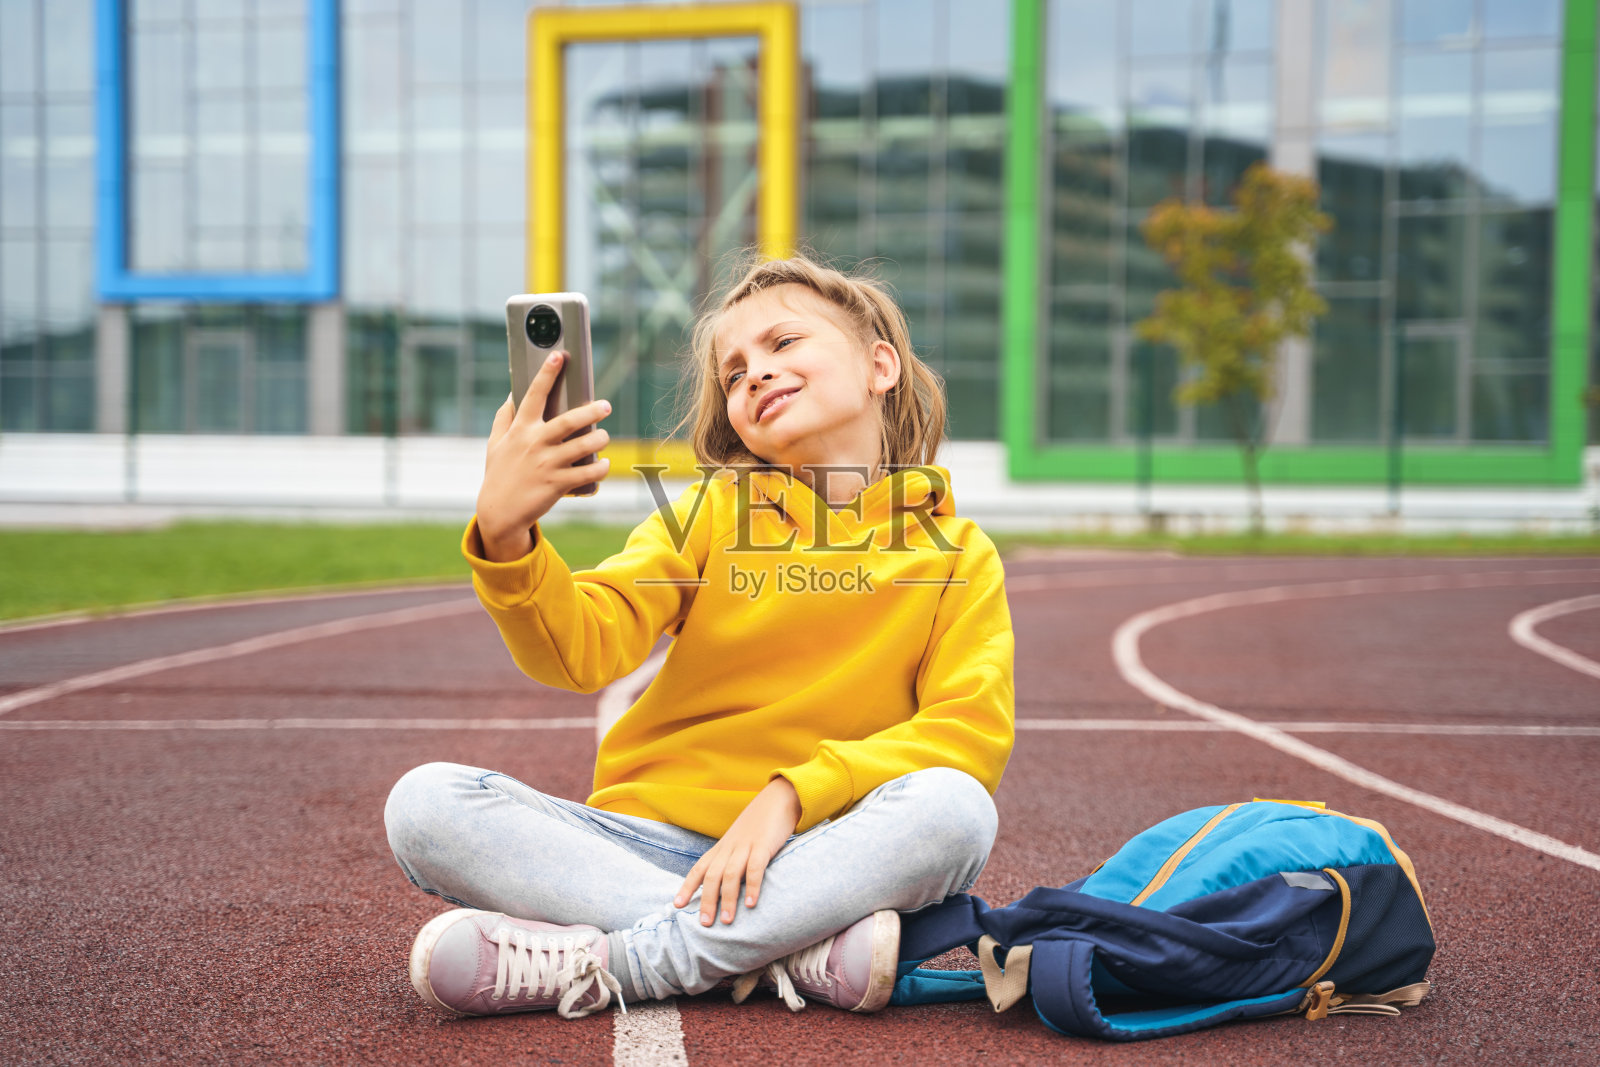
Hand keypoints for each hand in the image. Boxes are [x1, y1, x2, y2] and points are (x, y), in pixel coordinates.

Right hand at [475, 351, 611, 561]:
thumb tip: (510, 396)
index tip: (559, 356)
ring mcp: (547, 465)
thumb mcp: (495, 444)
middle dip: (591, 410)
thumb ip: (503, 419)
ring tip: (604, 436)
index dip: (547, 374)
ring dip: (599, 439)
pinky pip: (587, 473)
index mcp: (520, 430)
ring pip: (583, 446)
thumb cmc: (498, 475)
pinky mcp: (557, 484)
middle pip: (568, 421)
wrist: (498, 513)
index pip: (534, 395)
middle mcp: (535, 444)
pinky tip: (603, 464)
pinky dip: (599, 467)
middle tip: (606, 405)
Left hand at [674, 777, 801, 925]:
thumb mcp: (739, 842)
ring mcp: (746, 846)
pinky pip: (755, 867)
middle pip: (711, 875)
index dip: (687, 887)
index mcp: (722, 848)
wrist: (777, 799)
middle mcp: (729, 848)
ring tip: (727, 921)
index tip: (677, 906)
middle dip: (706, 900)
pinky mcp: (764, 845)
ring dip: (727, 899)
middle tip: (705, 924)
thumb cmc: (758, 826)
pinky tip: (751, 904)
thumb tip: (725, 887)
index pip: (699, 868)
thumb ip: (731, 861)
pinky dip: (752, 886)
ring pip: (730, 874)